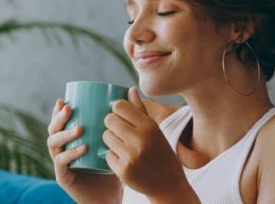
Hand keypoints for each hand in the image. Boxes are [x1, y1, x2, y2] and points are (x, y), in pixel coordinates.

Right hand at [47, 98, 121, 203]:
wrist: (112, 195)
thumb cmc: (115, 165)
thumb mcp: (119, 139)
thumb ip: (125, 117)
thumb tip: (131, 90)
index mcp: (71, 139)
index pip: (60, 122)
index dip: (57, 111)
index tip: (64, 101)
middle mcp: (63, 149)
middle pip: (52, 130)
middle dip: (58, 118)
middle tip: (69, 109)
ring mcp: (61, 163)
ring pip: (53, 144)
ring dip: (64, 134)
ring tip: (79, 129)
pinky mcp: (64, 177)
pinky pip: (61, 163)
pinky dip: (70, 154)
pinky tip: (82, 148)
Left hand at [102, 87, 197, 201]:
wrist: (168, 185)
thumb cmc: (161, 153)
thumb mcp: (156, 130)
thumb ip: (140, 110)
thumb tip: (130, 90)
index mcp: (149, 126)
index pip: (119, 106)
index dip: (117, 110)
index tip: (122, 116)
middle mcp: (140, 140)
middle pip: (109, 120)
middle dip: (112, 124)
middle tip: (120, 132)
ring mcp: (131, 156)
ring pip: (106, 136)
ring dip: (111, 140)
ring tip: (124, 146)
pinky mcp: (123, 170)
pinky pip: (107, 155)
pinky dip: (113, 157)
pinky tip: (125, 160)